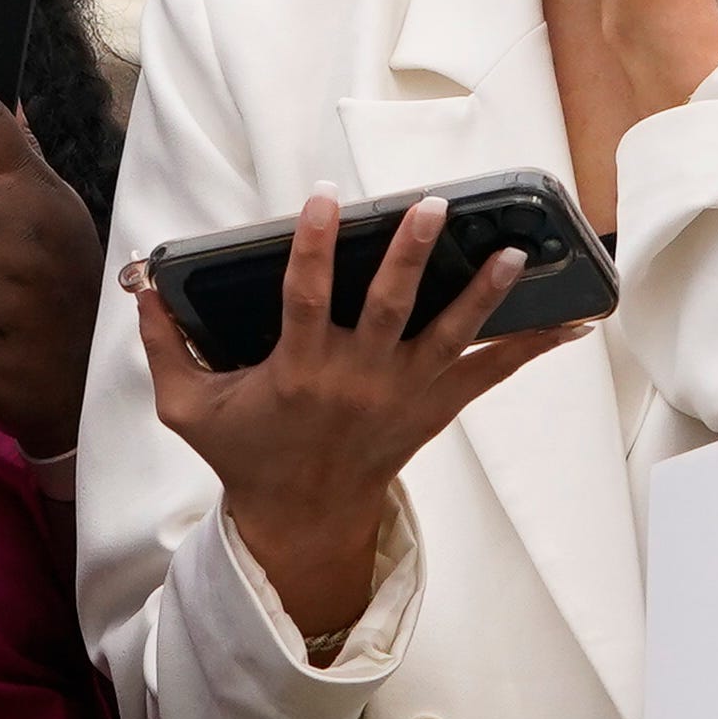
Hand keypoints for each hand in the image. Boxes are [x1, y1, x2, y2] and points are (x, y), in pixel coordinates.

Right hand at [130, 190, 578, 647]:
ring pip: (450, 336)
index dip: (309, 244)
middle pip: (389, 307)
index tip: (321, 197)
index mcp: (299, 371)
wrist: (302, 521)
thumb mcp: (188, 410)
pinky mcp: (434, 408)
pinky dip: (532, 346)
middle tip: (433, 205)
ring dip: (483, 291)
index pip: (303, 296)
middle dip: (411, 254)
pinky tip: (575, 320)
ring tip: (516, 249)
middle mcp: (357, 380)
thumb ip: (165, 347)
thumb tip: (142, 288)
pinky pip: (490, 373)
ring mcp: (402, 395)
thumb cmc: (245, 455)